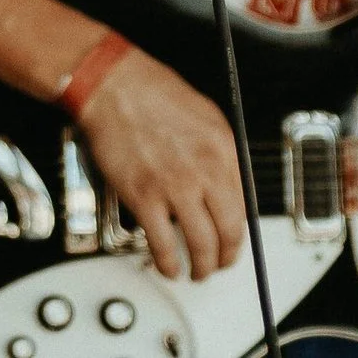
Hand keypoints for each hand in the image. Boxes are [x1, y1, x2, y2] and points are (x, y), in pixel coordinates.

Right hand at [74, 47, 246, 280]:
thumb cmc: (151, 91)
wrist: (113, 85)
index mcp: (223, 149)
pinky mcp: (143, 197)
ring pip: (201, 244)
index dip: (239, 229)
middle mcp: (204, 171)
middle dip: (226, 256)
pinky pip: (162, 243)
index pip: (244, 205)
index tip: (232, 237)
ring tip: (198, 272)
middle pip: (229, 231)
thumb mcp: (206, 114)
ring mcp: (174, 186)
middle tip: (220, 263)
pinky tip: (168, 266)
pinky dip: (168, 262)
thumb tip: (229, 183)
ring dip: (202, 266)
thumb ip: (220, 152)